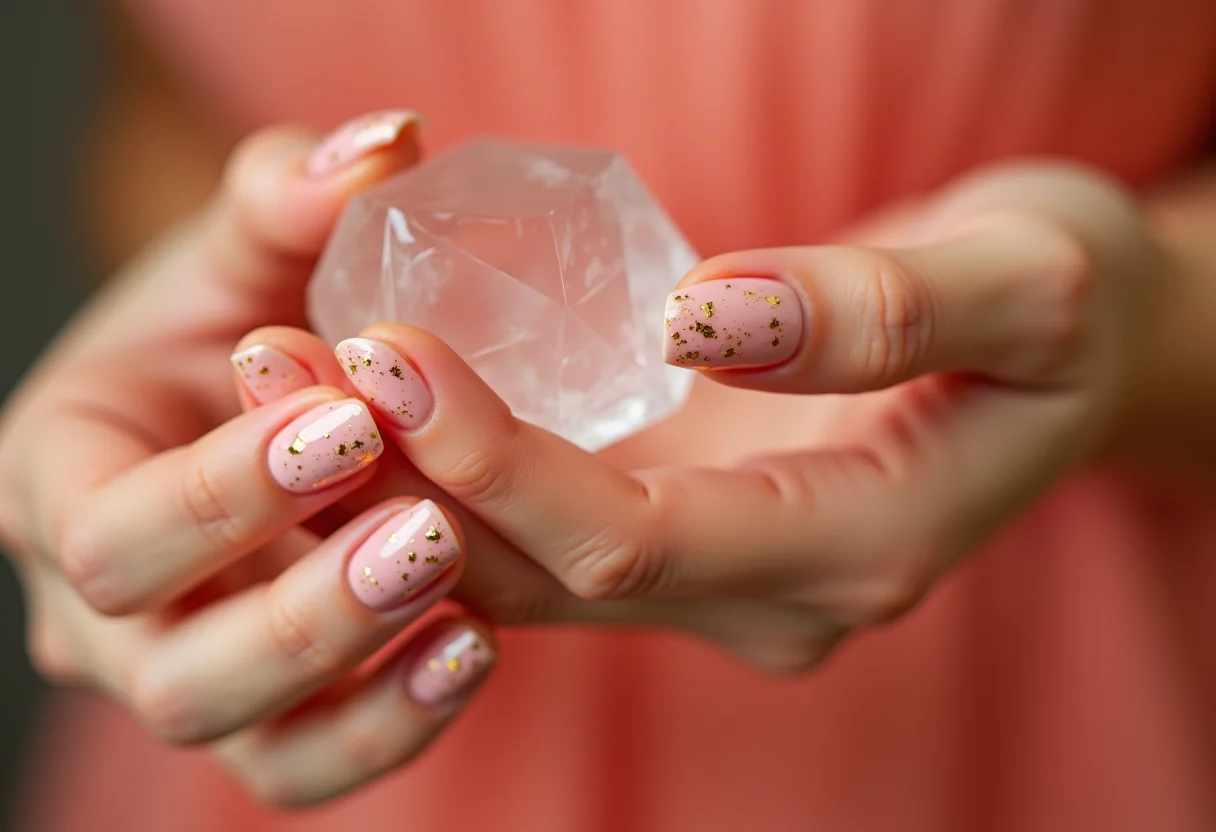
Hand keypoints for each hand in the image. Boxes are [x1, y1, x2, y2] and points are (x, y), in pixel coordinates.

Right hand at [0, 112, 501, 803]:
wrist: (264, 409)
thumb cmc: (236, 323)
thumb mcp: (241, 256)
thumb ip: (288, 197)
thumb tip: (389, 146)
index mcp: (56, 482)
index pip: (106, 528)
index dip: (218, 493)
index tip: (348, 422)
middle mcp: (103, 608)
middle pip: (169, 664)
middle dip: (299, 605)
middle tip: (425, 530)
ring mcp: (183, 673)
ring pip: (240, 739)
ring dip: (352, 676)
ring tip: (465, 606)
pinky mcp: (267, 717)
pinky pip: (312, 765)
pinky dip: (392, 729)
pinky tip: (477, 653)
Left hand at [284, 161, 1157, 670]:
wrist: (1067, 352)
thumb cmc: (1063, 306)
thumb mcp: (1026, 278)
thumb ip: (887, 304)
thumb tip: (713, 314)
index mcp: (855, 550)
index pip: (637, 542)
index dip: (501, 461)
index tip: (386, 349)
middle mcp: (769, 593)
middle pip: (552, 568)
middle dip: (409, 473)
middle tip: (274, 358)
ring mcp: (721, 571)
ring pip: (526, 562)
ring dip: (400, 479)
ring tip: (279, 367)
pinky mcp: (687, 524)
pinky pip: (542, 524)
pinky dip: (450, 467)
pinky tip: (365, 386)